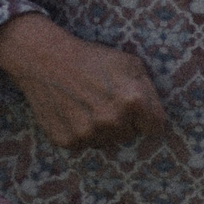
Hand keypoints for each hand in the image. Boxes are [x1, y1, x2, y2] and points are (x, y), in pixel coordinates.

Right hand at [0, 13, 165, 148]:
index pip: (155, 128)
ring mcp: (88, 134)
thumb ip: (149, 91)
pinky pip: (85, 144)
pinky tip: (74, 113)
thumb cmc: (93, 59)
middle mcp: (112, 121)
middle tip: (107, 102)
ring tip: (89, 106)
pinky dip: (82, 133)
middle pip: (130, 135)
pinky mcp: (67, 141)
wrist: (46, 61)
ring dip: (103, 130)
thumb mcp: (131, 64)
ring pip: (108, 141)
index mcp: (132, 102)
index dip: (148, 118)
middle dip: (125, 122)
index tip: (140, 113)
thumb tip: (156, 116)